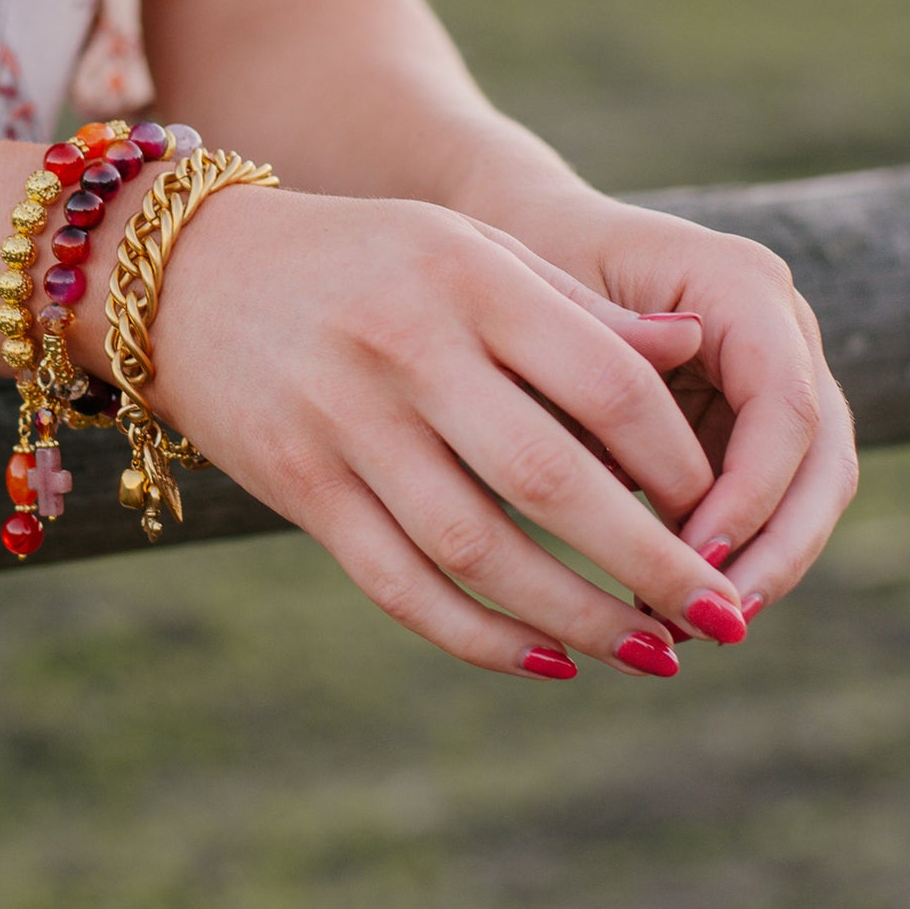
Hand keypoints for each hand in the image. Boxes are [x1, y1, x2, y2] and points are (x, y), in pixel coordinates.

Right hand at [80, 182, 751, 679]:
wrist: (182, 274)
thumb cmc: (360, 258)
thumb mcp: (467, 248)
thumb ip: (575, 308)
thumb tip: (694, 354)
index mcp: (466, 277)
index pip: (605, 381)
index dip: (680, 458)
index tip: (726, 508)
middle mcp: (406, 350)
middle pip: (551, 479)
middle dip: (652, 562)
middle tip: (727, 618)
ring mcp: (344, 424)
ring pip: (478, 549)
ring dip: (577, 617)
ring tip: (653, 653)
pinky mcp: (299, 486)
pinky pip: (401, 583)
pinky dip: (479, 635)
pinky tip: (547, 661)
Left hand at [502, 186, 858, 622]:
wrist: (529, 235)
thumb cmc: (528, 268)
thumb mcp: (555, 318)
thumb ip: (613, 388)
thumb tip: (667, 485)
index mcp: (744, 283)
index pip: (785, 406)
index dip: (753, 491)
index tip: (698, 558)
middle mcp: (782, 326)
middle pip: (822, 457)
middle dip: (778, 548)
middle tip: (718, 619)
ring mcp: (780, 372)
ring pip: (809, 489)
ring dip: (762, 564)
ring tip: (696, 627)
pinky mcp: (753, 419)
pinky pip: (769, 497)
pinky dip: (734, 553)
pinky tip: (676, 604)